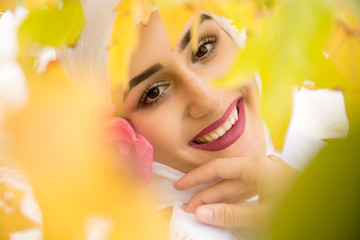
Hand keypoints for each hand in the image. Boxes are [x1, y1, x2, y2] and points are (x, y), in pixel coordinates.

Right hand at [173, 155, 298, 229]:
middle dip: (207, 193)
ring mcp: (270, 175)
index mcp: (258, 166)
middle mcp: (263, 166)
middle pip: (227, 178)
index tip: (181, 186)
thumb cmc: (298, 208)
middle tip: (190, 206)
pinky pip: (249, 190)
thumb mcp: (261, 215)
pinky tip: (227, 208)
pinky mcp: (275, 185)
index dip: (196, 178)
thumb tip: (203, 213)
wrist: (325, 210)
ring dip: (220, 197)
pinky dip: (236, 200)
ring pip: (238, 185)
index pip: (219, 168)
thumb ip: (229, 214)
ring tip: (204, 209)